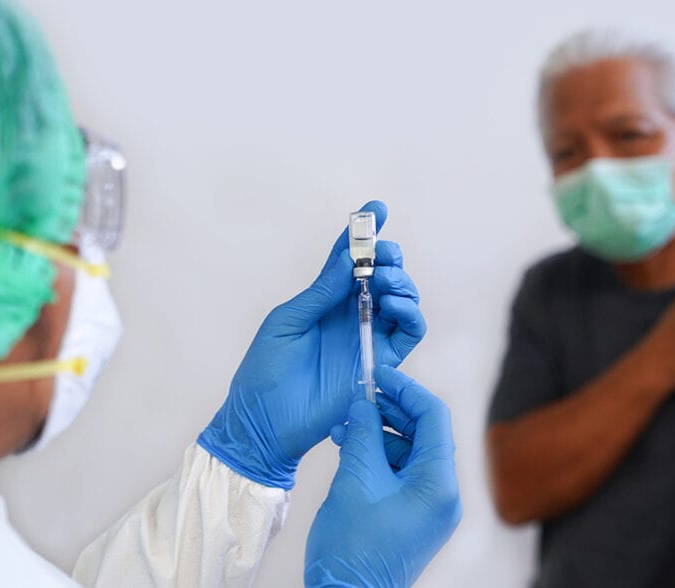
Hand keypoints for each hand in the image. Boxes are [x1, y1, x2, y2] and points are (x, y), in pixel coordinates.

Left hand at [197, 201, 426, 488]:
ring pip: (401, 301)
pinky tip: (394, 307)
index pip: (348, 260)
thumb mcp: (287, 322)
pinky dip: (410, 315)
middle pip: (382, 275)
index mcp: (324, 300)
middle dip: (389, 257)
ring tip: (385, 282)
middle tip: (383, 255)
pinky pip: (408, 334)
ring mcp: (367, 338)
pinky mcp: (380, 362)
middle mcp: (350, 315)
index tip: (377, 209)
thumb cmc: (265, 372)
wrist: (264, 422)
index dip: (365, 233)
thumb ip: (321, 292)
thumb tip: (350, 259)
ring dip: (401, 284)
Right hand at [305, 367, 462, 587]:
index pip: (434, 417)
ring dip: (379, 434)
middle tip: (360, 395)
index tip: (379, 374)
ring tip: (346, 424)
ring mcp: (430, 508)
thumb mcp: (354, 481)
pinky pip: (401, 475)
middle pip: (424, 433)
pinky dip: (378, 458)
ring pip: (409, 453)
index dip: (406, 390)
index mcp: (439, 484)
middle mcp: (443, 495)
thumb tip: (364, 404)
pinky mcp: (414, 517)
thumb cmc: (351, 548)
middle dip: (390, 411)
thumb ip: (363, 435)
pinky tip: (350, 447)